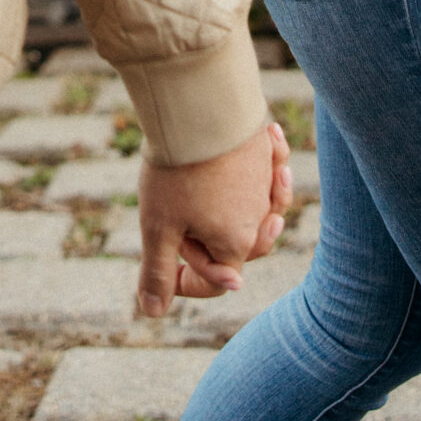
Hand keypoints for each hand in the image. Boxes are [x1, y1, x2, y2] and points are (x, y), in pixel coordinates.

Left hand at [135, 119, 289, 318]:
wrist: (201, 107)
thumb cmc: (178, 170)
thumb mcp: (158, 226)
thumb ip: (158, 271)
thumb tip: (152, 312)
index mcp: (235, 242)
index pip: (219, 279)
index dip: (190, 282)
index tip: (168, 273)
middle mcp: (257, 216)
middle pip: (240, 244)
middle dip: (211, 245)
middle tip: (185, 240)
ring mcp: (263, 183)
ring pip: (256, 206)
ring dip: (230, 207)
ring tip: (201, 209)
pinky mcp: (263, 152)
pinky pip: (268, 168)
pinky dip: (260, 166)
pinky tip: (251, 155)